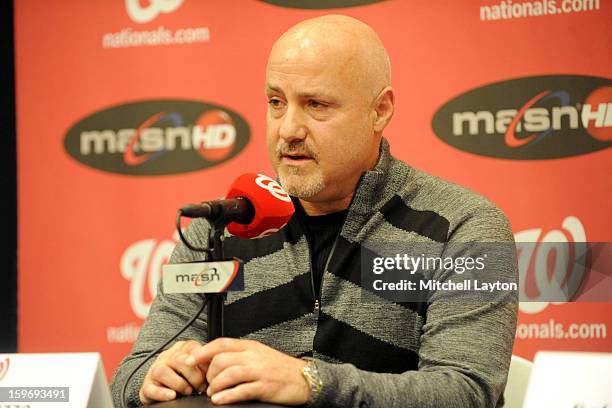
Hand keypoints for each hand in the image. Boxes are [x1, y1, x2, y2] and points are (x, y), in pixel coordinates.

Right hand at [139, 340, 206, 403]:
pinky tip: (172, 396)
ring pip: (162, 371)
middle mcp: (167, 357)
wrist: (162, 386)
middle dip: (194, 375)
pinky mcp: (147, 387)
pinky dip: (162, 393)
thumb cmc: (185, 375)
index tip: (211, 372)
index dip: (203, 361)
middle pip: (179, 359)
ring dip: (179, 384)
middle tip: (202, 386)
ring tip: (188, 391)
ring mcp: (155, 371)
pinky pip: (151, 388)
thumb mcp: (197, 366)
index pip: (192, 347)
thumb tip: (217, 369)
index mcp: (181, 349)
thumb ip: (205, 363)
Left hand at [193, 338, 309, 405]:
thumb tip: (215, 360)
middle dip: (209, 374)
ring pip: (228, 374)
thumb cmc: (280, 368)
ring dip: (215, 386)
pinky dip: (226, 396)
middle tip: (208, 384)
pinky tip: (220, 400)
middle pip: (221, 360)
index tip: (191, 360)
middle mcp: (253, 356)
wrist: (304, 378)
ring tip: (213, 394)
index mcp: (250, 347)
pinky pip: (240, 390)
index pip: (222, 343)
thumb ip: (240, 355)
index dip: (203, 351)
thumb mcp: (259, 355)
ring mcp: (259, 371)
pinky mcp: (265, 387)